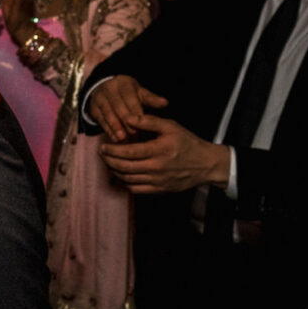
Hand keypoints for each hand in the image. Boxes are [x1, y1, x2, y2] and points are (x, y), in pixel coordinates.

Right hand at [84, 74, 166, 142]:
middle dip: (126, 122)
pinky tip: (115, 140)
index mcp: (124, 83)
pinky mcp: (93, 108)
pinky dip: (108, 130)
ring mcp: (99, 98)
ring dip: (115, 128)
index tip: (143, 125)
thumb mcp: (140, 93)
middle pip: (118, 106)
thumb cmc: (129, 94)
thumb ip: (151, 99)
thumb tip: (165, 103)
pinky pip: (100, 120)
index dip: (136, 112)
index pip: (130, 98)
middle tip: (135, 135)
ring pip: (108, 114)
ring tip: (123, 139)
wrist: (106, 88)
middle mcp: (109, 89)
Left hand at [98, 114, 230, 194]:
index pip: (128, 152)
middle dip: (109, 160)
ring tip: (109, 162)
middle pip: (124, 167)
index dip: (112, 150)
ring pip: (128, 179)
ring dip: (115, 171)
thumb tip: (127, 118)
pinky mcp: (160, 190)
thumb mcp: (171, 126)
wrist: (206, 164)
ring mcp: (158, 181)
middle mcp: (157, 168)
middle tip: (102, 154)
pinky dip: (125, 183)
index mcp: (159, 150)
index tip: (103, 146)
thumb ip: (148, 121)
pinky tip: (121, 174)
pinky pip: (137, 189)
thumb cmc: (187, 143)